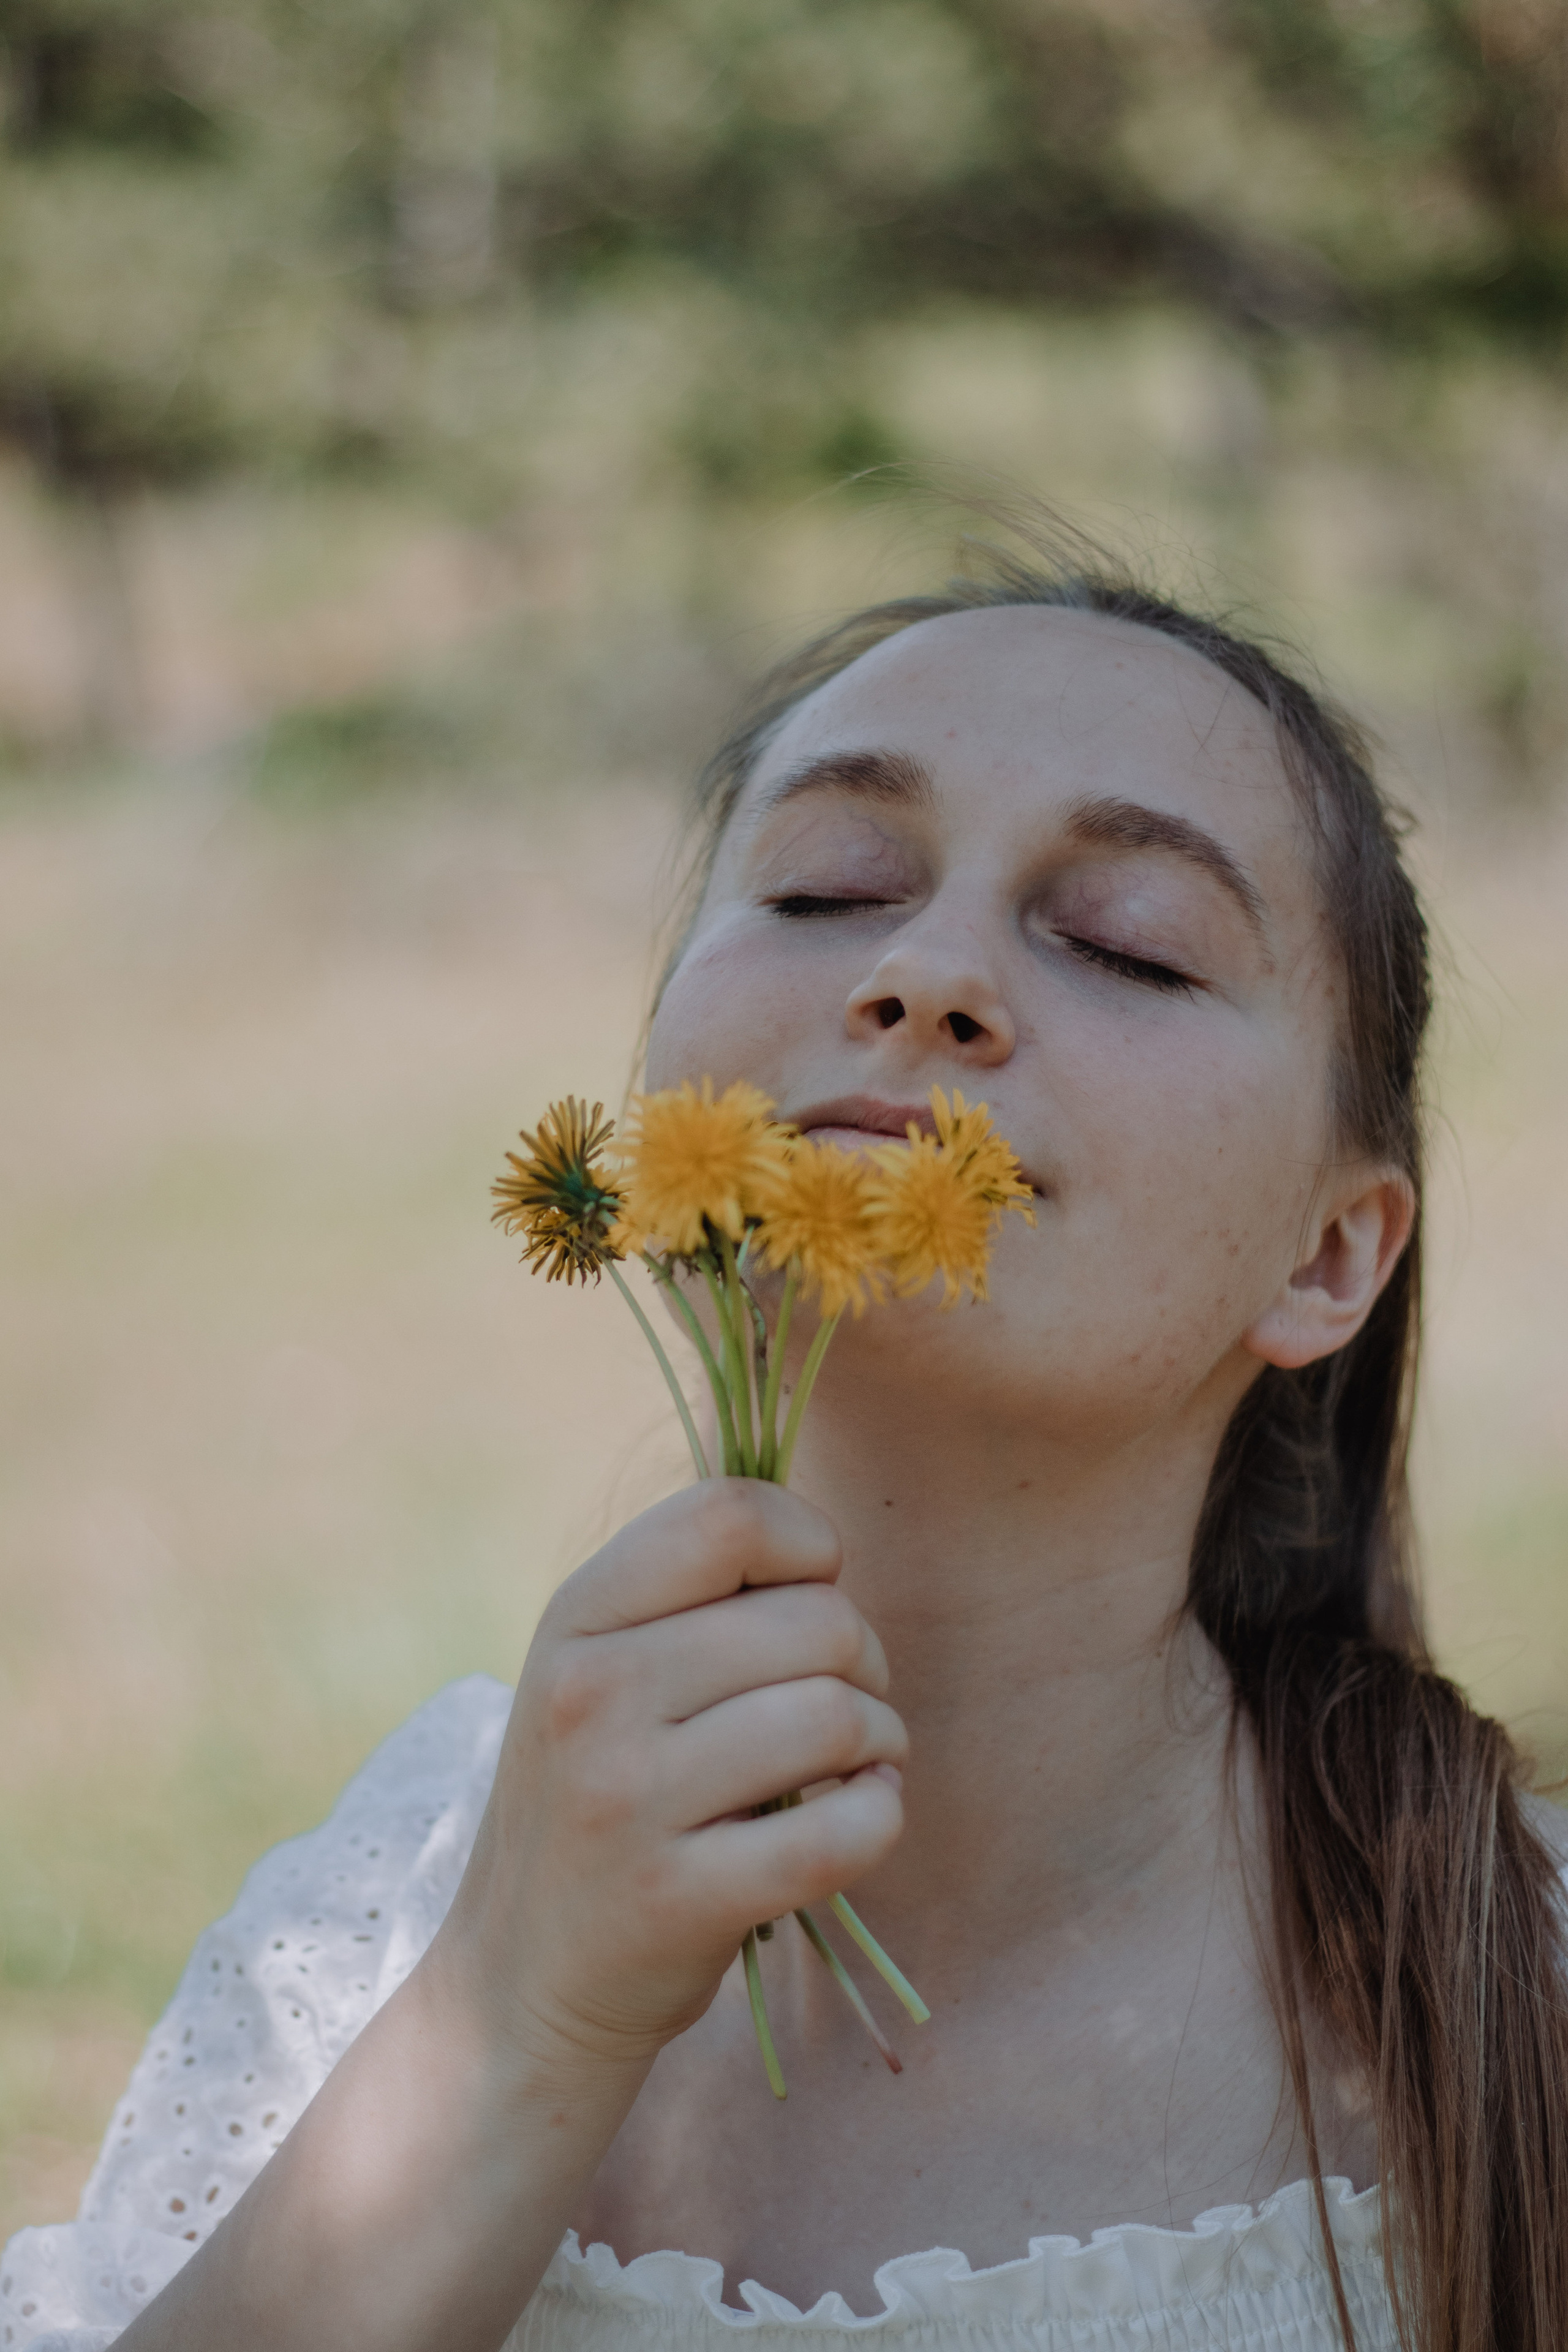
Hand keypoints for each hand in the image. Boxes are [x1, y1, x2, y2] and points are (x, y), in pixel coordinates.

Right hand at [426, 1479, 906, 2075]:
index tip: (810, 1596)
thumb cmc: (599, 1798)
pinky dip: (881, 1817)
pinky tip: (861, 1816)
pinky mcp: (677, 1899)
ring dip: (881, 1739)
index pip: (731, 1514)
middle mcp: (590, 1693)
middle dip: (864, 1657)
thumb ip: (692, 1596)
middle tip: (843, 1702)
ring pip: (837, 1717)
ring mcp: (627, 1798)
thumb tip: (823, 1547)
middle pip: (815, 1619)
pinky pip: (844, 1831)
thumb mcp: (600, 1671)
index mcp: (577, 1616)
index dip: (809, 1544)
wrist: (519, 1981)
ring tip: (855, 1764)